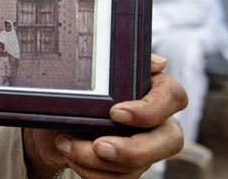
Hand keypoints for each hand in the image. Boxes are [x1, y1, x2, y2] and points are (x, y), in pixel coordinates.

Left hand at [23, 54, 187, 178]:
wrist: (54, 119)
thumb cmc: (79, 90)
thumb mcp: (94, 72)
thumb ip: (125, 61)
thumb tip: (159, 64)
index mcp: (155, 91)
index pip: (174, 97)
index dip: (149, 109)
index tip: (115, 112)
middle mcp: (157, 121)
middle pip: (170, 142)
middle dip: (132, 150)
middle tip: (98, 146)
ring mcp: (145, 148)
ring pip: (137, 166)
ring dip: (95, 159)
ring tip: (65, 142)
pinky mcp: (129, 168)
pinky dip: (91, 172)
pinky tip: (69, 154)